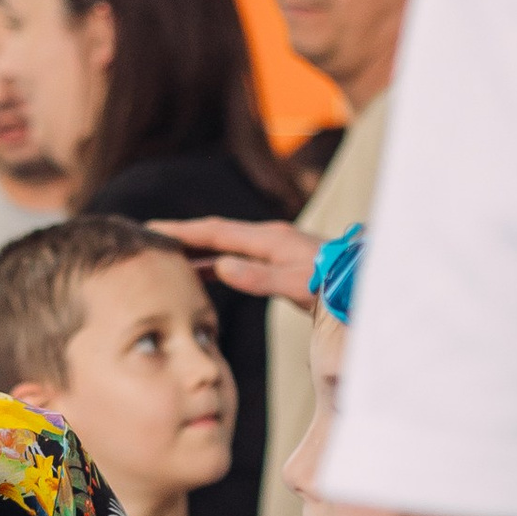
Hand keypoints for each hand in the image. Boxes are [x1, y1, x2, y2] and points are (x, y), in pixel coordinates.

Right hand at [148, 214, 322, 304]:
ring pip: (226, 246)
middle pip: (216, 233)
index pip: (216, 232)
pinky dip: (217, 262)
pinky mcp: (281, 261)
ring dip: (198, 250)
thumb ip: (261, 278)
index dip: (183, 231)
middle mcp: (269, 237)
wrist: (367, 279)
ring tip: (169, 256)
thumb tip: (222, 268)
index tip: (152, 230)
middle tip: (149, 238)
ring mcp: (275, 248)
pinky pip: (239, 257)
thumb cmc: (335, 283)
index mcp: (268, 239)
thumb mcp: (298, 285)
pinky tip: (206, 273)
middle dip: (183, 235)